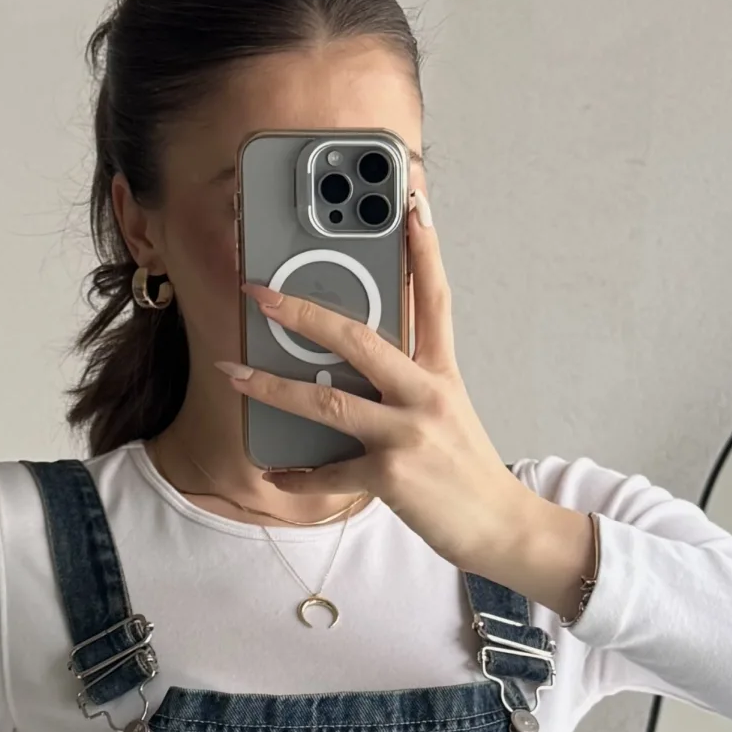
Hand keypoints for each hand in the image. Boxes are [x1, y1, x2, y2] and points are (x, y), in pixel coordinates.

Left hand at [213, 159, 528, 579]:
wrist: (500, 526)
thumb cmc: (466, 467)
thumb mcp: (447, 411)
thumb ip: (407, 382)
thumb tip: (350, 363)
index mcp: (442, 373)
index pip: (434, 298)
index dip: (424, 249)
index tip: (412, 204)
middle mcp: (425, 395)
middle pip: (358, 338)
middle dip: (303, 311)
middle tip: (261, 292)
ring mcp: (406, 434)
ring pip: (326, 400)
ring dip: (270, 386)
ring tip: (231, 373)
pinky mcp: (389, 476)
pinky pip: (327, 471)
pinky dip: (295, 476)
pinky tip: (273, 473)